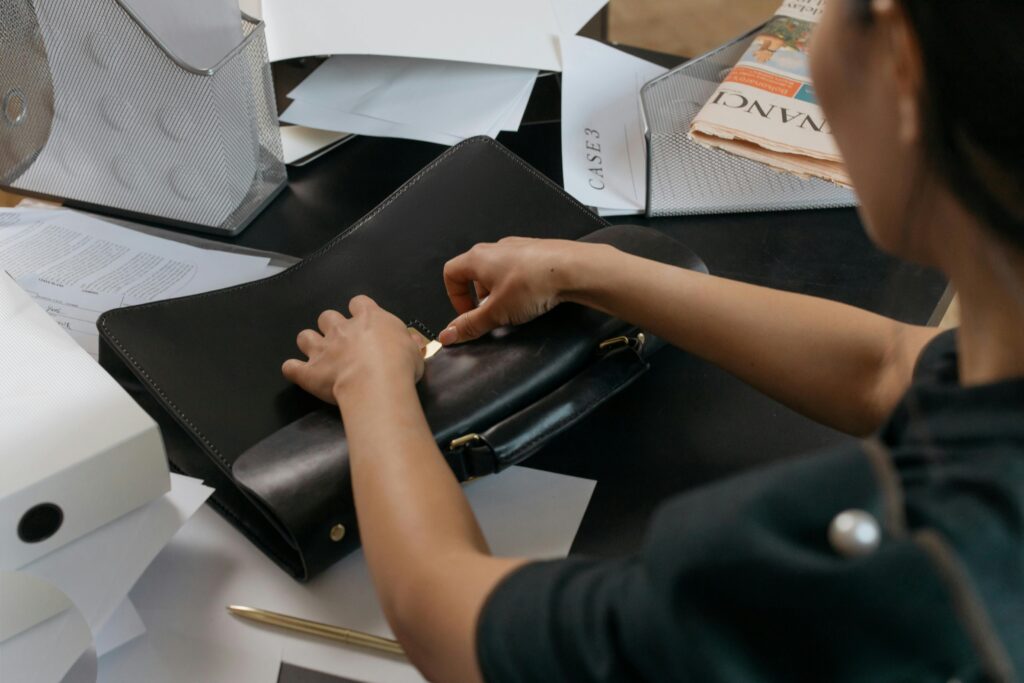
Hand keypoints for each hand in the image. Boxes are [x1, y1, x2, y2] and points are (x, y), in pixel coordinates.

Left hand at [282, 295, 424, 403]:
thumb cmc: (400, 364)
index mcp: (369, 319)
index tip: (364, 320)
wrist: (376, 382)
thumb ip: (408, 344)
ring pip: (305, 336)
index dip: (359, 310)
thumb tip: (412, 343)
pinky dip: (293, 369)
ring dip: (309, 343)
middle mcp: (342, 329)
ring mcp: (322, 349)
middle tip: (341, 342)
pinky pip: (291, 367)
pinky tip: (297, 372)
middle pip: (327, 316)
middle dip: (331, 326)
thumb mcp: (414, 352)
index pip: (359, 303)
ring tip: (317, 355)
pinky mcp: (309, 371)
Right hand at [440, 237, 587, 344]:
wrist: (572, 268)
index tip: (468, 316)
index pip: (451, 273)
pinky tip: (532, 296)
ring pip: (497, 270)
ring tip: (514, 307)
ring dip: (499, 291)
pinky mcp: (536, 251)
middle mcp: (495, 248)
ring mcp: (517, 247)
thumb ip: (470, 325)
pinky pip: (518, 268)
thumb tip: (448, 335)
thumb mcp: (496, 312)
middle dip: (479, 298)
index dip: (455, 298)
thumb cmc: (532, 283)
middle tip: (493, 315)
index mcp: (477, 258)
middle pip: (474, 273)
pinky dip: (518, 284)